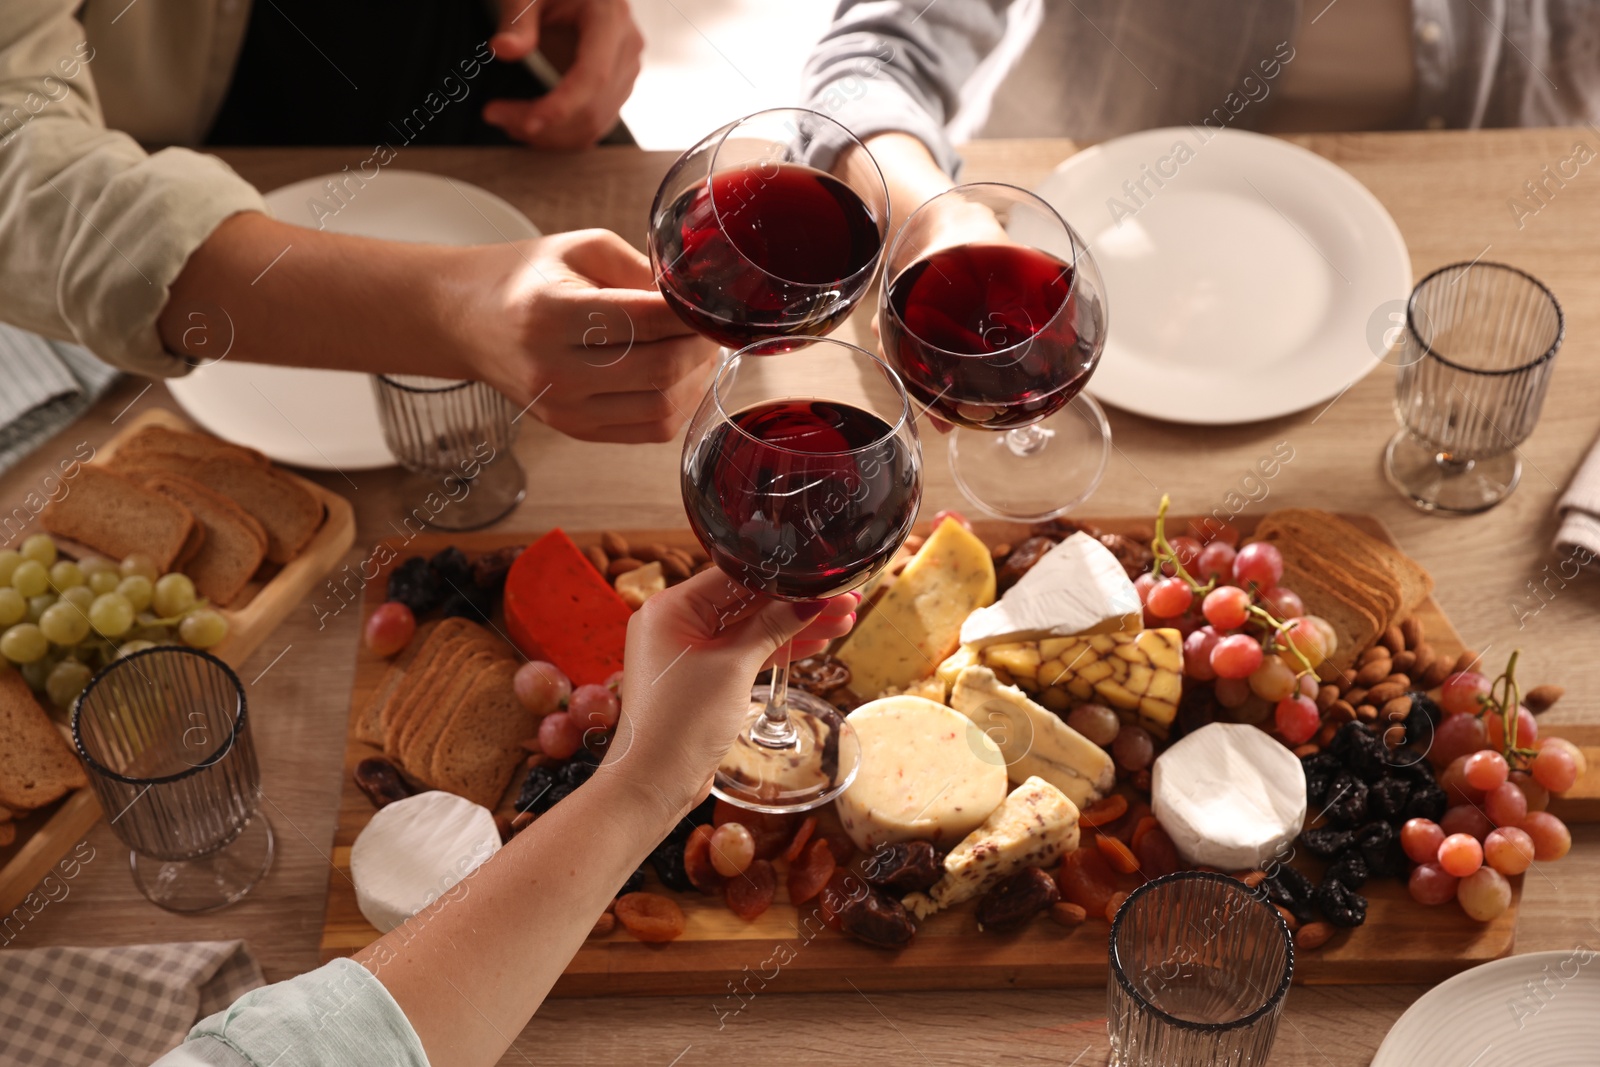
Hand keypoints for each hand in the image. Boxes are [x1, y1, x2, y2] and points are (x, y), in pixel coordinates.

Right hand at [450, 228, 717, 442]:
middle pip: (661, 370)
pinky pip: (649, 430)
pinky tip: (682, 378)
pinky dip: (679, 406)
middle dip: (701, 346)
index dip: (692, 313)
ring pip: (662, 408)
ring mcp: (564, 409)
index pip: (646, 320)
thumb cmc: (526, 278)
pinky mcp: (575, 429)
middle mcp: (555, 370)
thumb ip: (641, 269)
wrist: (468, 321)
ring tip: (700, 350)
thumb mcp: (580, 248)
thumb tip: (696, 300)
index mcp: (551, 314)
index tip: (712, 302)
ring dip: (696, 380)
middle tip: (713, 325)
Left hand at [484, 0, 642, 148]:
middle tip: (493, 115)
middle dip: (545, 125)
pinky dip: (562, 134)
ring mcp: (627, 70)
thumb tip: (502, 50)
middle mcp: (628, 46)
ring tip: (506, 121)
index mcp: (610, 17)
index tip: (526, 123)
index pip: (594, 76)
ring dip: (550, 135)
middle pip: (593, 108)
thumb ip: (517, 21)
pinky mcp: (619, 86)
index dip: (562, 106)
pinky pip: (595, 124)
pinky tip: (528, 124)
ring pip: (595, 125)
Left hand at [604, 569, 857, 815]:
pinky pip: (743, 654)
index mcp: (671, 608)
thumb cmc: (681, 723)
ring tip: (842, 624)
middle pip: (747, 603)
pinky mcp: (701, 678)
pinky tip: (815, 646)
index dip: (786, 579)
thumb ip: (772, 628)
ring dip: (794, 628)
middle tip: (844, 603)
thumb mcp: (734, 667)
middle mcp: (676, 623)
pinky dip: (775, 651)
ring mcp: (689, 652)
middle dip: (797, 604)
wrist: (653, 784)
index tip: (826, 581)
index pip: (737, 577)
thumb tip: (810, 601)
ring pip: (750, 630)